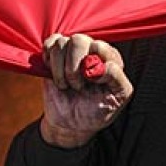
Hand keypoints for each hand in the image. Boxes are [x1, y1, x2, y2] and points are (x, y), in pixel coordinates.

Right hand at [39, 33, 132, 148]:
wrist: (72, 124)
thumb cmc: (98, 110)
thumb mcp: (117, 99)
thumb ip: (116, 78)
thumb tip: (103, 65)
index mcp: (111, 58)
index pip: (100, 47)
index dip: (91, 64)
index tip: (91, 82)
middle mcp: (92, 50)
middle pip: (79, 40)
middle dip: (73, 68)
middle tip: (77, 86)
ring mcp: (73, 51)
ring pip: (62, 43)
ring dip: (60, 70)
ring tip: (66, 85)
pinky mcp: (55, 55)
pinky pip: (49, 44)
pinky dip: (49, 61)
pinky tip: (54, 74)